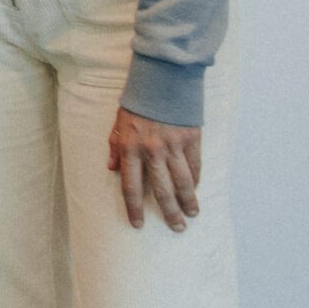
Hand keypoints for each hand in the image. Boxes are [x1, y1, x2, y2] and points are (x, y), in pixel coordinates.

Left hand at [108, 107, 202, 229]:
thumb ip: (115, 146)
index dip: (134, 208)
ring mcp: (174, 146)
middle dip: (169, 212)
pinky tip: (197, 190)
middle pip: (162, 190)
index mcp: (130, 148)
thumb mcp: (118, 122)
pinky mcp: (191, 139)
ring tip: (191, 214)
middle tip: (176, 228)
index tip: (138, 224)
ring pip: (183, 182)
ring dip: (188, 201)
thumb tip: (111, 168)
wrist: (162, 79)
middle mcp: (152, 151)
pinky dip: (196, 180)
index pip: (131, 186)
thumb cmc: (137, 101)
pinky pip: (195, 166)